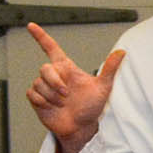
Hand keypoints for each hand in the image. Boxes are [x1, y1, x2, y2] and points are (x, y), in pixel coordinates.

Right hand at [24, 22, 124, 152]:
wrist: (80, 127)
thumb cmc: (92, 107)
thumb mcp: (103, 87)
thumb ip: (110, 69)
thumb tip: (122, 52)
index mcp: (67, 68)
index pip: (51, 49)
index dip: (41, 37)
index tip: (31, 26)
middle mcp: (54, 75)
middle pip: (44, 68)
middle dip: (55, 82)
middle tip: (66, 94)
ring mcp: (44, 87)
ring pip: (39, 83)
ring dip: (52, 96)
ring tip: (62, 103)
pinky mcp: (36, 98)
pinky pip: (33, 94)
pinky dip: (43, 102)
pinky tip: (52, 107)